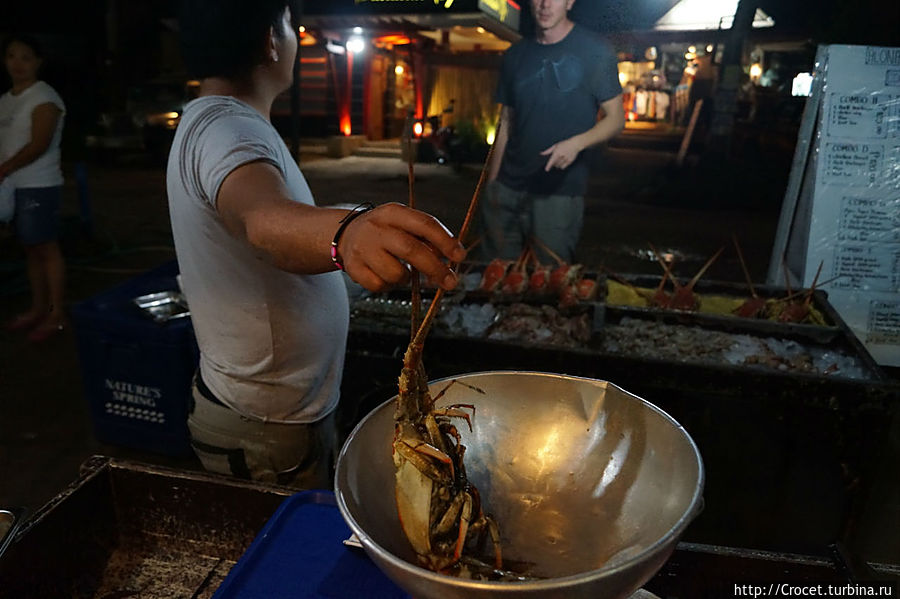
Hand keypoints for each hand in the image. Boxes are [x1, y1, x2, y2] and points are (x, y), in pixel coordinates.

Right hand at [337, 203, 466, 292]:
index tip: (459, 256)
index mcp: (393, 212)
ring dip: (406, 278)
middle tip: (450, 282)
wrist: (346, 235)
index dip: (445, 241)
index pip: (424, 224)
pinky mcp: (354, 268)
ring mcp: (363, 249)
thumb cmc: (385, 231)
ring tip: (403, 270)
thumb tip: (451, 257)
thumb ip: (426, 237)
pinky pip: (381, 286)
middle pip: (411, 250)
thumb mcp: (403, 223)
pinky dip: (389, 285)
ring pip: (396, 273)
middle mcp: (376, 228)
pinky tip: (385, 274)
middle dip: (435, 268)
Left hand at [541, 137, 581, 170]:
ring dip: (557, 165)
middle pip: (555, 164)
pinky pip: (564, 167)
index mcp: (557, 152)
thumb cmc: (565, 144)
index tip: (546, 169)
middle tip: (554, 161)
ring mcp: (566, 159)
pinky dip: (562, 166)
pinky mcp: (570, 161)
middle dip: (553, 164)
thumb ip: (548, 151)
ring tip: (559, 160)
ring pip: (559, 166)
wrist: (575, 144)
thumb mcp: (555, 146)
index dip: (548, 166)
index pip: (551, 160)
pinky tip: (562, 162)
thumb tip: (541, 154)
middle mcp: (561, 156)